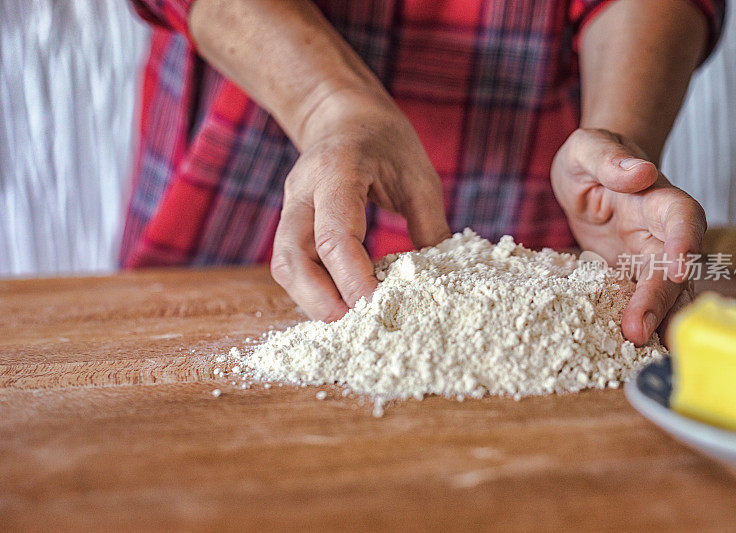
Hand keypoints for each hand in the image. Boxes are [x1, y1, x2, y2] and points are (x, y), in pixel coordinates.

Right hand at [270, 93, 449, 321]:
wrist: (341, 115)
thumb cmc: (385, 140)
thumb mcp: (419, 175)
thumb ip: (428, 225)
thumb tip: (440, 280)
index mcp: (336, 170)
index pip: (334, 234)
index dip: (352, 278)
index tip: (377, 308)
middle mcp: (302, 191)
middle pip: (292, 258)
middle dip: (320, 301)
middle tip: (358, 326)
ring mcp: (290, 207)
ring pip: (284, 266)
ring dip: (312, 301)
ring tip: (351, 321)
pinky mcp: (290, 223)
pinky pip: (291, 264)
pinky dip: (313, 290)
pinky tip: (342, 302)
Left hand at [551, 128, 705, 344]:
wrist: (586, 175)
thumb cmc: (590, 157)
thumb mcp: (586, 148)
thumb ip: (608, 158)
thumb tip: (639, 172)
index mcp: (656, 198)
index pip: (682, 217)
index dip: (685, 243)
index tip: (680, 268)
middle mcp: (658, 233)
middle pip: (671, 268)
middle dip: (659, 300)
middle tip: (639, 330)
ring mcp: (643, 258)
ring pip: (659, 293)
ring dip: (651, 321)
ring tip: (634, 348)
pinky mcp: (625, 277)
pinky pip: (634, 302)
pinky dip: (634, 323)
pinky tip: (623, 348)